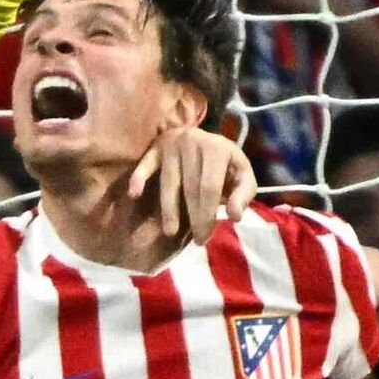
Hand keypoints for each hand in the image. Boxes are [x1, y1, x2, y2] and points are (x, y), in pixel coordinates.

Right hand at [126, 125, 255, 251]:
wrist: (201, 138)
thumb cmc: (222, 162)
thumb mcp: (241, 172)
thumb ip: (243, 193)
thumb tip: (235, 216)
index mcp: (217, 147)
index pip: (210, 186)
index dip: (208, 213)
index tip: (206, 236)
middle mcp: (193, 142)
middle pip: (190, 187)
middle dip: (194, 216)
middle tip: (196, 240)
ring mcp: (171, 144)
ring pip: (169, 183)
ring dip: (169, 209)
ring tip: (171, 232)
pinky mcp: (155, 149)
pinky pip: (145, 165)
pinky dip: (139, 178)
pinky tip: (134, 194)